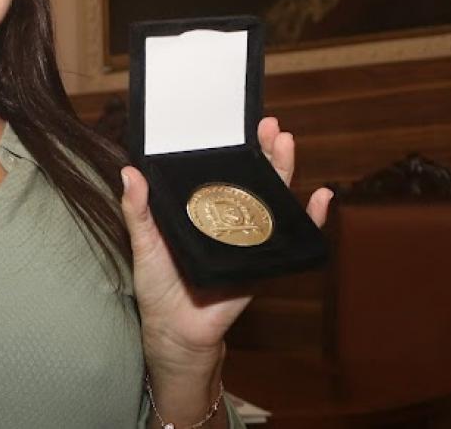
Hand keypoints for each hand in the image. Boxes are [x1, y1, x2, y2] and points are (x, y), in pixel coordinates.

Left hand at [120, 117, 331, 367]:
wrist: (175, 329)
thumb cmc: (157, 284)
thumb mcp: (143, 242)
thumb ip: (138, 209)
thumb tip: (129, 172)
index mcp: (200, 208)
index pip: (220, 170)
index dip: (230, 146)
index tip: (236, 122)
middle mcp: (227, 217)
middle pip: (252, 177)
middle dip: (263, 149)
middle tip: (269, 125)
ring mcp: (249, 237)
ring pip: (272, 198)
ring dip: (284, 170)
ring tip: (287, 144)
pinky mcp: (263, 260)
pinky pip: (294, 238)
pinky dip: (311, 219)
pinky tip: (321, 198)